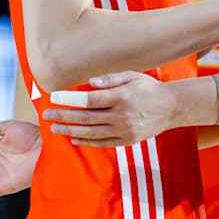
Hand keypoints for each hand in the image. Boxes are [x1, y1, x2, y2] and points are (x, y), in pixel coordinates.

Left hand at [42, 72, 174, 147]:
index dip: (69, 99)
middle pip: (86, 118)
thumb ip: (111, 78)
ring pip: (91, 133)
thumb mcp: (133, 76)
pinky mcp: (127, 141)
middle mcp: (122, 116)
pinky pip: (103, 143)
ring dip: (71, 131)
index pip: (89, 100)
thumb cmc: (149, 88)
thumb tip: (89, 82)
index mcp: (122, 97)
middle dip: (64, 116)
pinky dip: (87, 142)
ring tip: (55, 128)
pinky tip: (74, 139)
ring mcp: (124, 131)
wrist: (172, 108)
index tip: (53, 98)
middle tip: (47, 115)